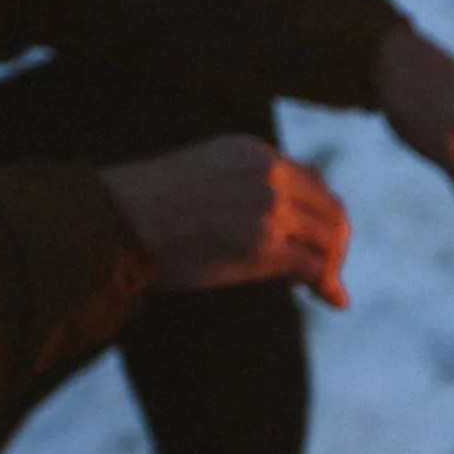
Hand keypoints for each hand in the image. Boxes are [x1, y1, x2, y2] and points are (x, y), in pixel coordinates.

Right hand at [101, 136, 349, 307]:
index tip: (319, 238)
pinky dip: (329, 285)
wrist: (116, 222)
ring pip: (330, 240)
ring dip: (334, 266)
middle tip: (331, 270)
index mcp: (255, 153)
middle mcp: (269, 175)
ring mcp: (269, 209)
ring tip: (327, 287)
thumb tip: (277, 221)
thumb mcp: (205, 174)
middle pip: (332, 209)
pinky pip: (315, 267)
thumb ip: (245, 185)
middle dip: (337, 243)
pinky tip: (333, 300)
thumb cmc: (149, 206)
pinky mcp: (264, 246)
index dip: (323, 213)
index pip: (314, 181)